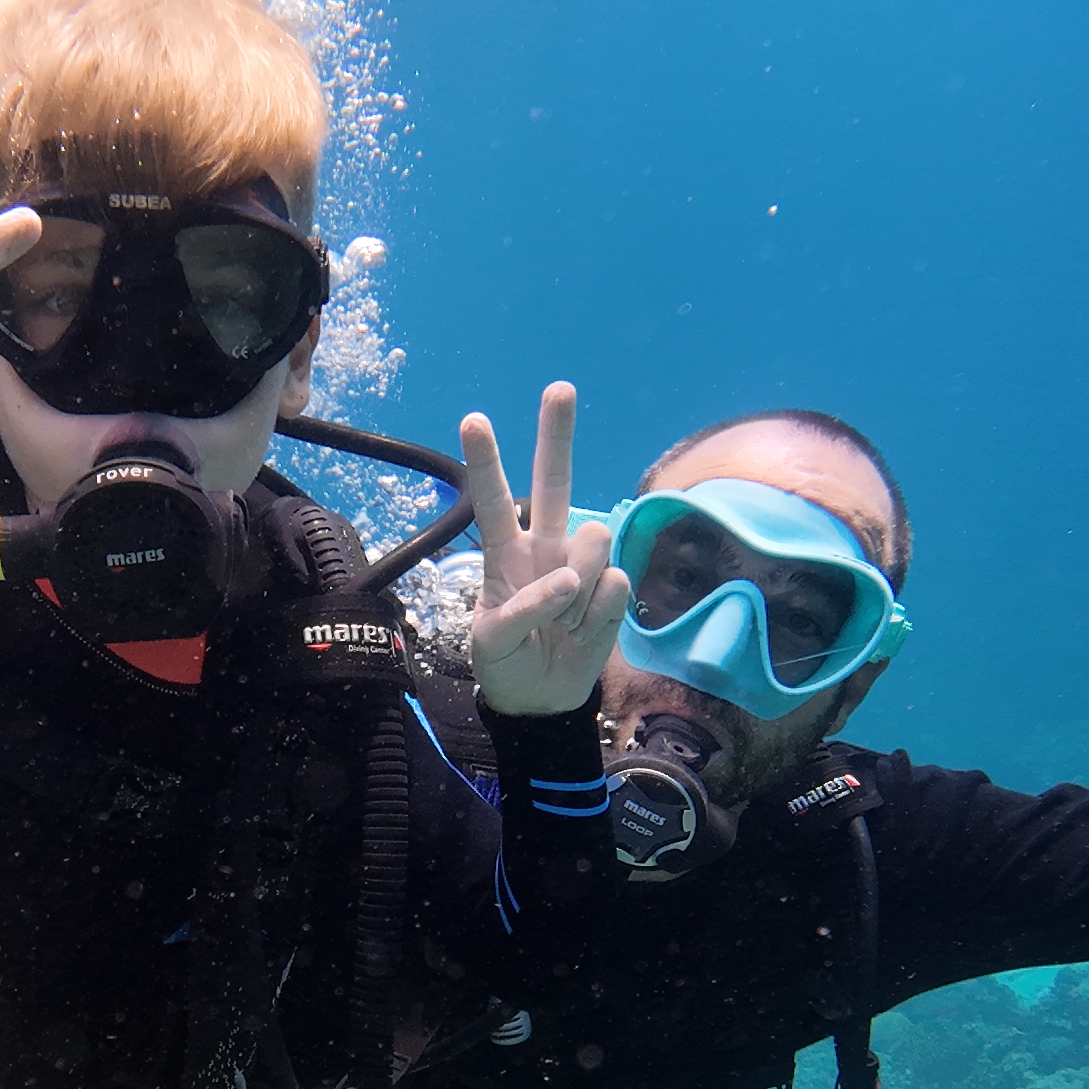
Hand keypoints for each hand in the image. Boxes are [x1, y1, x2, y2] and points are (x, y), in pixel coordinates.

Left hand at [461, 381, 628, 716]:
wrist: (542, 700)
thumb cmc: (507, 661)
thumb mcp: (492, 642)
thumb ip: (523, 609)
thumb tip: (571, 581)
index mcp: (505, 554)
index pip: (493, 501)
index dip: (486, 462)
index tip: (473, 420)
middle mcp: (544, 547)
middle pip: (553, 482)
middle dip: (556, 434)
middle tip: (560, 388)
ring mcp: (581, 564)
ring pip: (593, 539)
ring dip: (579, 588)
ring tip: (563, 620)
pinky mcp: (613, 588)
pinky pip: (614, 585)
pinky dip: (598, 616)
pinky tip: (583, 630)